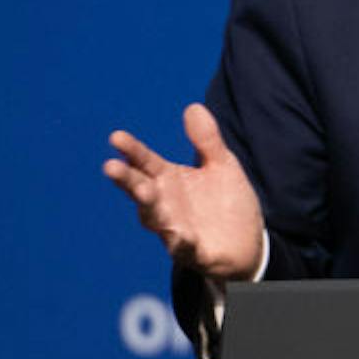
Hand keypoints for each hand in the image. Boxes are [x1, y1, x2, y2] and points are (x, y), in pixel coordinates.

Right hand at [103, 103, 264, 280]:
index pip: (145, 162)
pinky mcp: (194, 251)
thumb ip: (206, 140)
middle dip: (127, 179)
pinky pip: (185, 247)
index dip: (131, 150)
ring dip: (148, 205)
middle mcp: (165, 204)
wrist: (247, 243)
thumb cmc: (226, 201)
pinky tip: (183, 234)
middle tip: (111, 167)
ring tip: (143, 190)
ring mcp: (176, 229)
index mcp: (169, 179)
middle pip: (140, 190)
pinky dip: (182, 241)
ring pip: (155, 218)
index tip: (116, 137)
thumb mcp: (221, 165)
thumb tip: (193, 107)